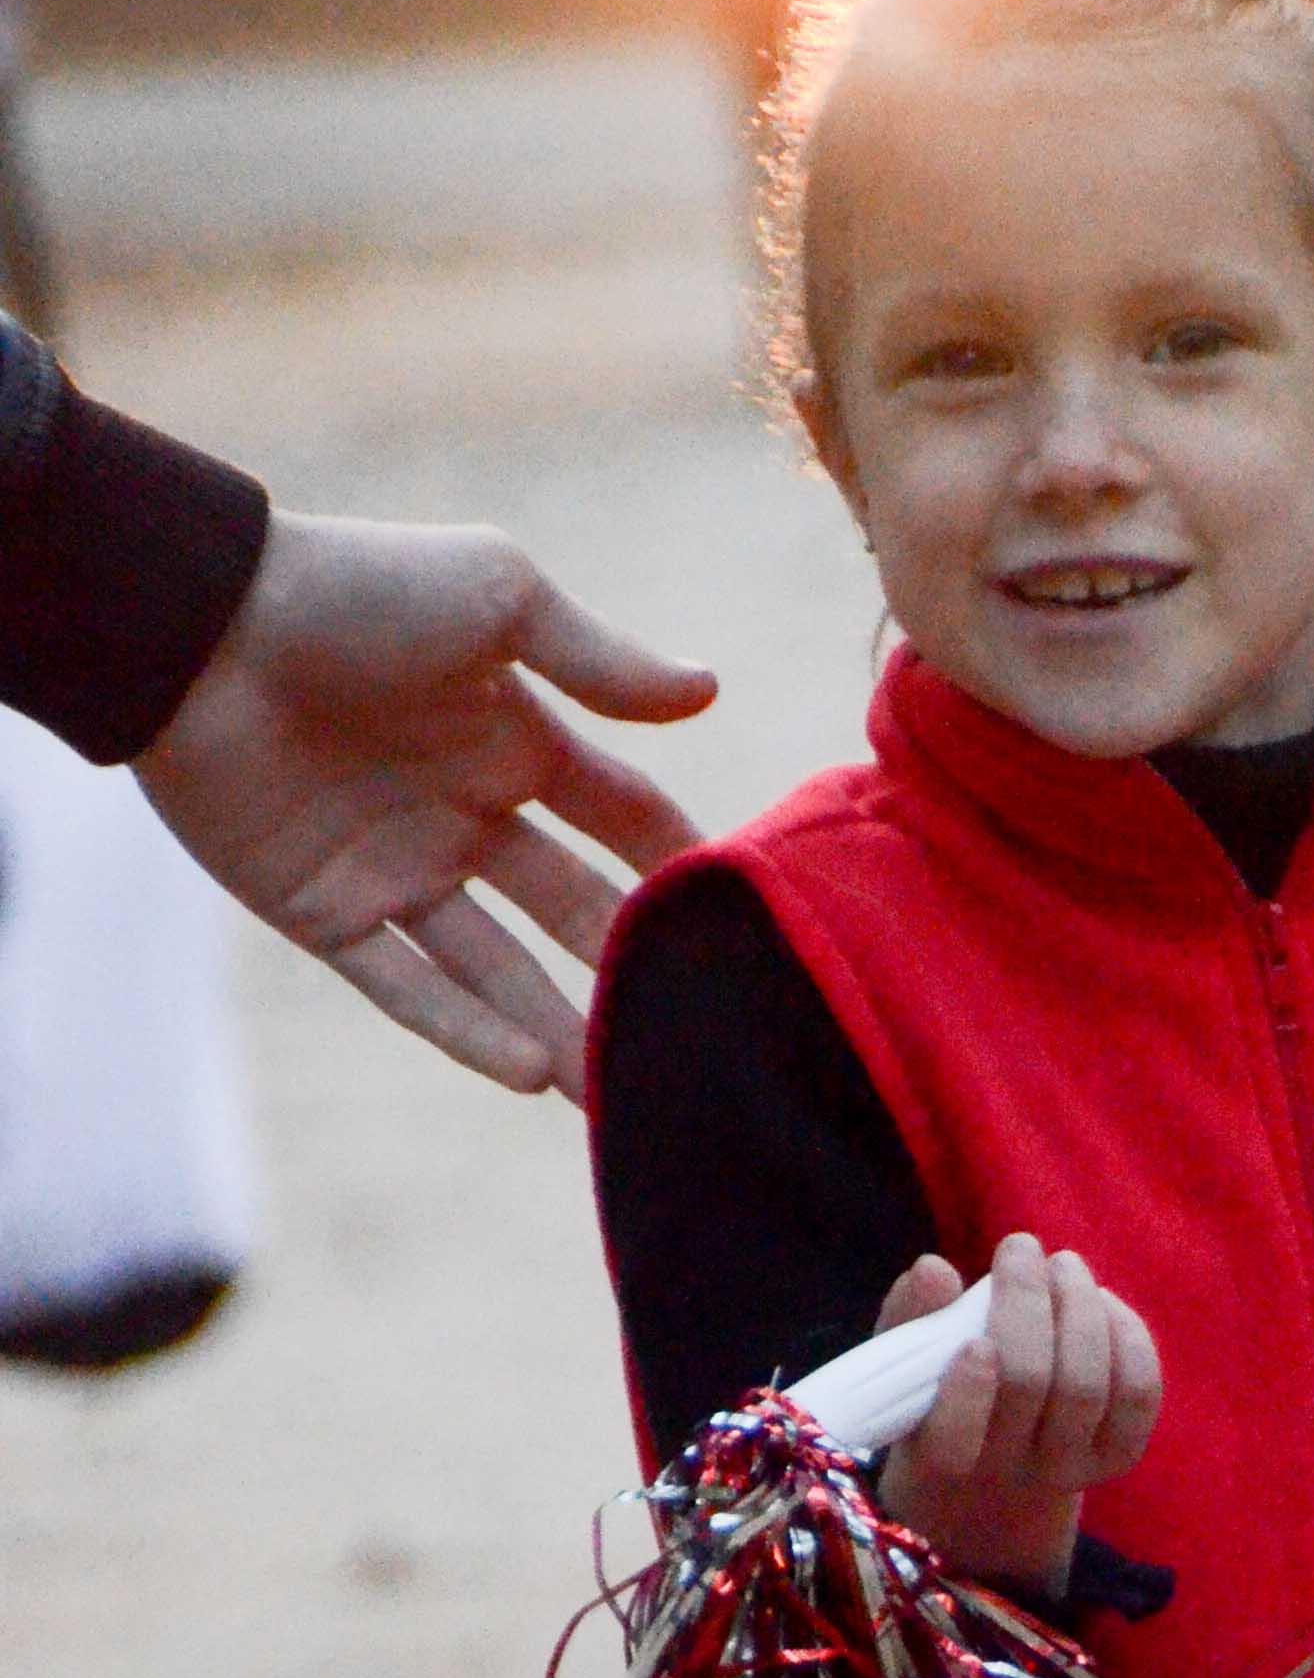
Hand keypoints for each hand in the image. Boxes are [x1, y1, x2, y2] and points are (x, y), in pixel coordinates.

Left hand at [135, 511, 714, 1099]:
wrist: (198, 621)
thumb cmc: (352, 586)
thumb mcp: (498, 597)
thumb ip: (600, 660)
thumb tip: (709, 693)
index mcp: (513, 740)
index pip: (622, 816)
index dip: (678, 864)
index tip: (751, 923)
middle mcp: (465, 813)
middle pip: (571, 910)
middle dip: (630, 970)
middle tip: (703, 1036)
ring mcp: (397, 869)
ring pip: (500, 971)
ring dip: (559, 1030)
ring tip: (620, 1091)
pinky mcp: (328, 912)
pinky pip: (410, 989)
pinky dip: (467, 1033)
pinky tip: (530, 1074)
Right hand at [874, 1235, 1163, 1592]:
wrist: (998, 1478)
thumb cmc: (938, 1399)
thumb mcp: (906, 1364)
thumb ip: (911, 1317)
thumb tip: (935, 1268)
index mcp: (939, 1459)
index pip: (953, 1440)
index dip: (969, 1391)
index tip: (975, 1340)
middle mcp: (1007, 1470)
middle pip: (1029, 1386)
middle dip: (1027, 1303)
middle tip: (1019, 1247)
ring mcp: (1067, 1468)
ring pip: (1086, 1386)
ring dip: (1080, 1308)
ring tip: (1064, 1265)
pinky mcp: (1116, 1457)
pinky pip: (1138, 1394)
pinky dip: (1127, 1336)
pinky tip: (1103, 1302)